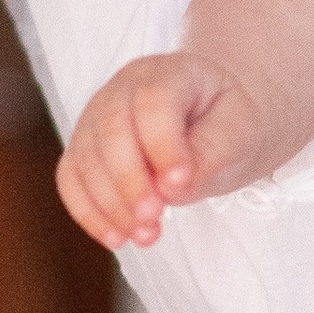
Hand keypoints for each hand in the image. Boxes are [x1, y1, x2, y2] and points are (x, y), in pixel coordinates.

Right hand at [55, 51, 270, 250]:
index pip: (153, 102)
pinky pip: (71, 180)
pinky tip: (117, 238)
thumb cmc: (230, 121)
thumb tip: (170, 188)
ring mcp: (97, 117)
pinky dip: (89, 213)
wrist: (218, 118)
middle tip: (155, 216)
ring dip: (110, 205)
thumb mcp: (242, 131)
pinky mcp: (85, 149)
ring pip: (85, 158)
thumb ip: (211, 153)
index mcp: (170, 74)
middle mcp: (123, 89)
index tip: (180, 184)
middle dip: (129, 180)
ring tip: (147, 235)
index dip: (162, 145)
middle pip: (110, 130)